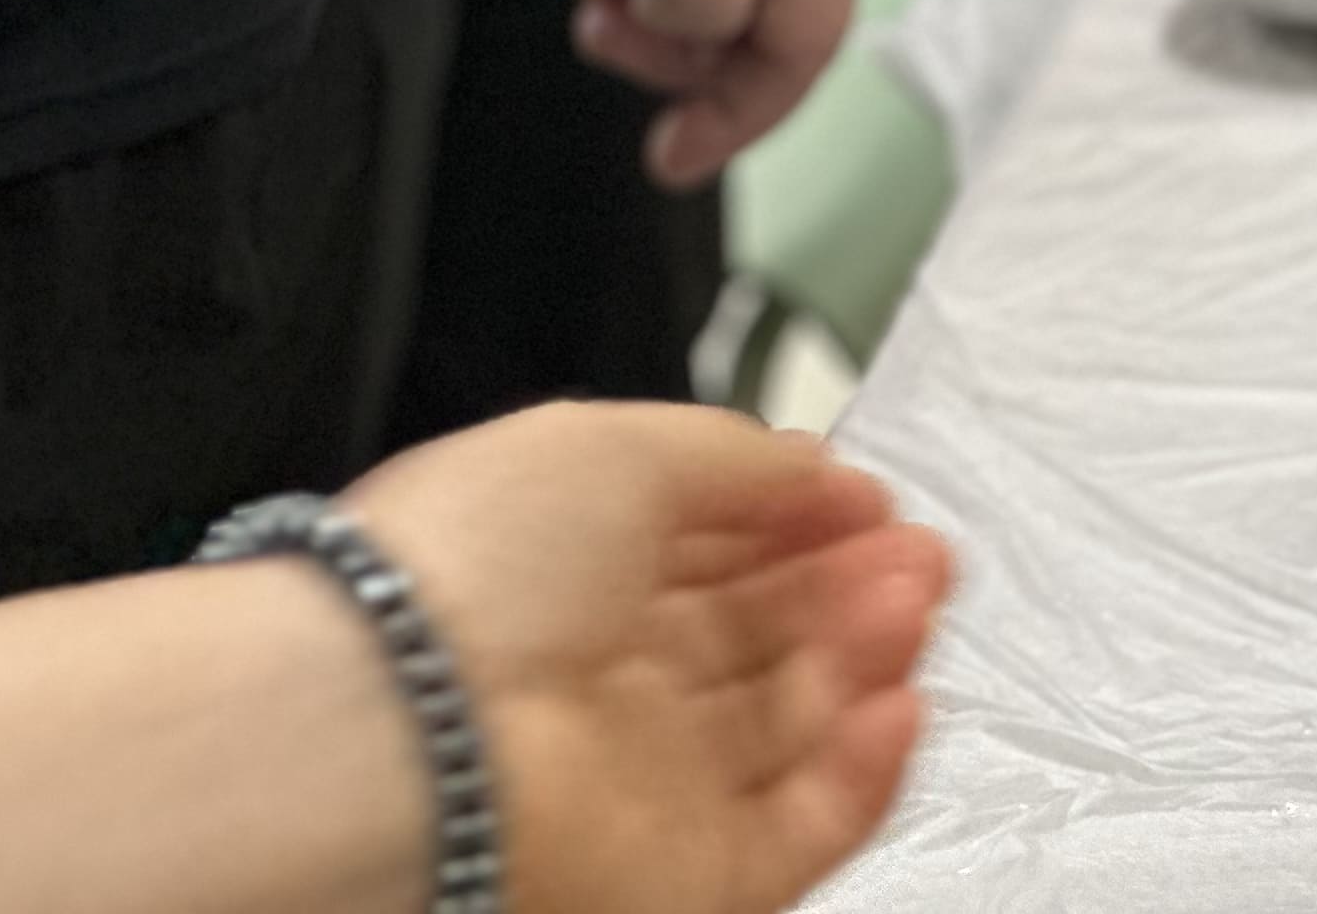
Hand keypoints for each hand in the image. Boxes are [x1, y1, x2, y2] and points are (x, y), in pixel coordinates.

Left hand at [352, 403, 949, 913]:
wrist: (398, 746)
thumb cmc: (465, 579)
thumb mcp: (610, 447)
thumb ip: (732, 454)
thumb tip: (816, 467)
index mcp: (567, 579)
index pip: (711, 553)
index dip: (800, 521)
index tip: (869, 498)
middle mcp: (604, 686)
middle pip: (764, 641)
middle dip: (854, 585)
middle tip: (918, 553)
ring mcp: (647, 788)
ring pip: (793, 729)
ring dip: (868, 660)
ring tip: (912, 602)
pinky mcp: (687, 880)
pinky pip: (802, 832)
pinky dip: (865, 774)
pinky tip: (899, 705)